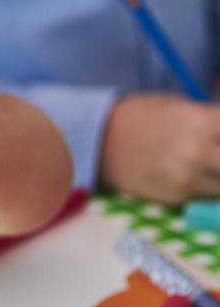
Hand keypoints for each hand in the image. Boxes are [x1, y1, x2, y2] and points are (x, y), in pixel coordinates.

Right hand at [100, 94, 219, 204]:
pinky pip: (205, 196)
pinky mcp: (176, 198)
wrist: (98, 139)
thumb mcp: (184, 108)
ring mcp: (188, 178)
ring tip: (208, 169)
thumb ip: (215, 124)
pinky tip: (191, 176)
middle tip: (218, 161)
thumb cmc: (143, 116)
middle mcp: (200, 152)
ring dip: (218, 179)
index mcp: (205, 121)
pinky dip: (206, 189)